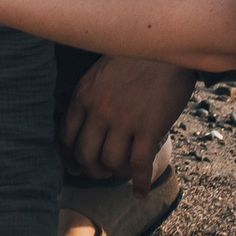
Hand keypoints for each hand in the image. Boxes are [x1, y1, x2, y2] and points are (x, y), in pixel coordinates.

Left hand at [59, 55, 190, 191]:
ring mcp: (124, 120)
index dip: (69, 158)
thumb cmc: (137, 56)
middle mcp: (100, 110)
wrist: (169, 44)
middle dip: (92, 170)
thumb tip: (87, 126)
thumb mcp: (101, 72)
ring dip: (117, 172)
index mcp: (84, 96)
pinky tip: (141, 191)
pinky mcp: (149, 128)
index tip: (76, 167)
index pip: (65, 137)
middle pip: (85, 155)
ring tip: (125, 170)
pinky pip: (140, 165)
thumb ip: (90, 97)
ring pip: (111, 163)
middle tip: (102, 172)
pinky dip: (140, 182)